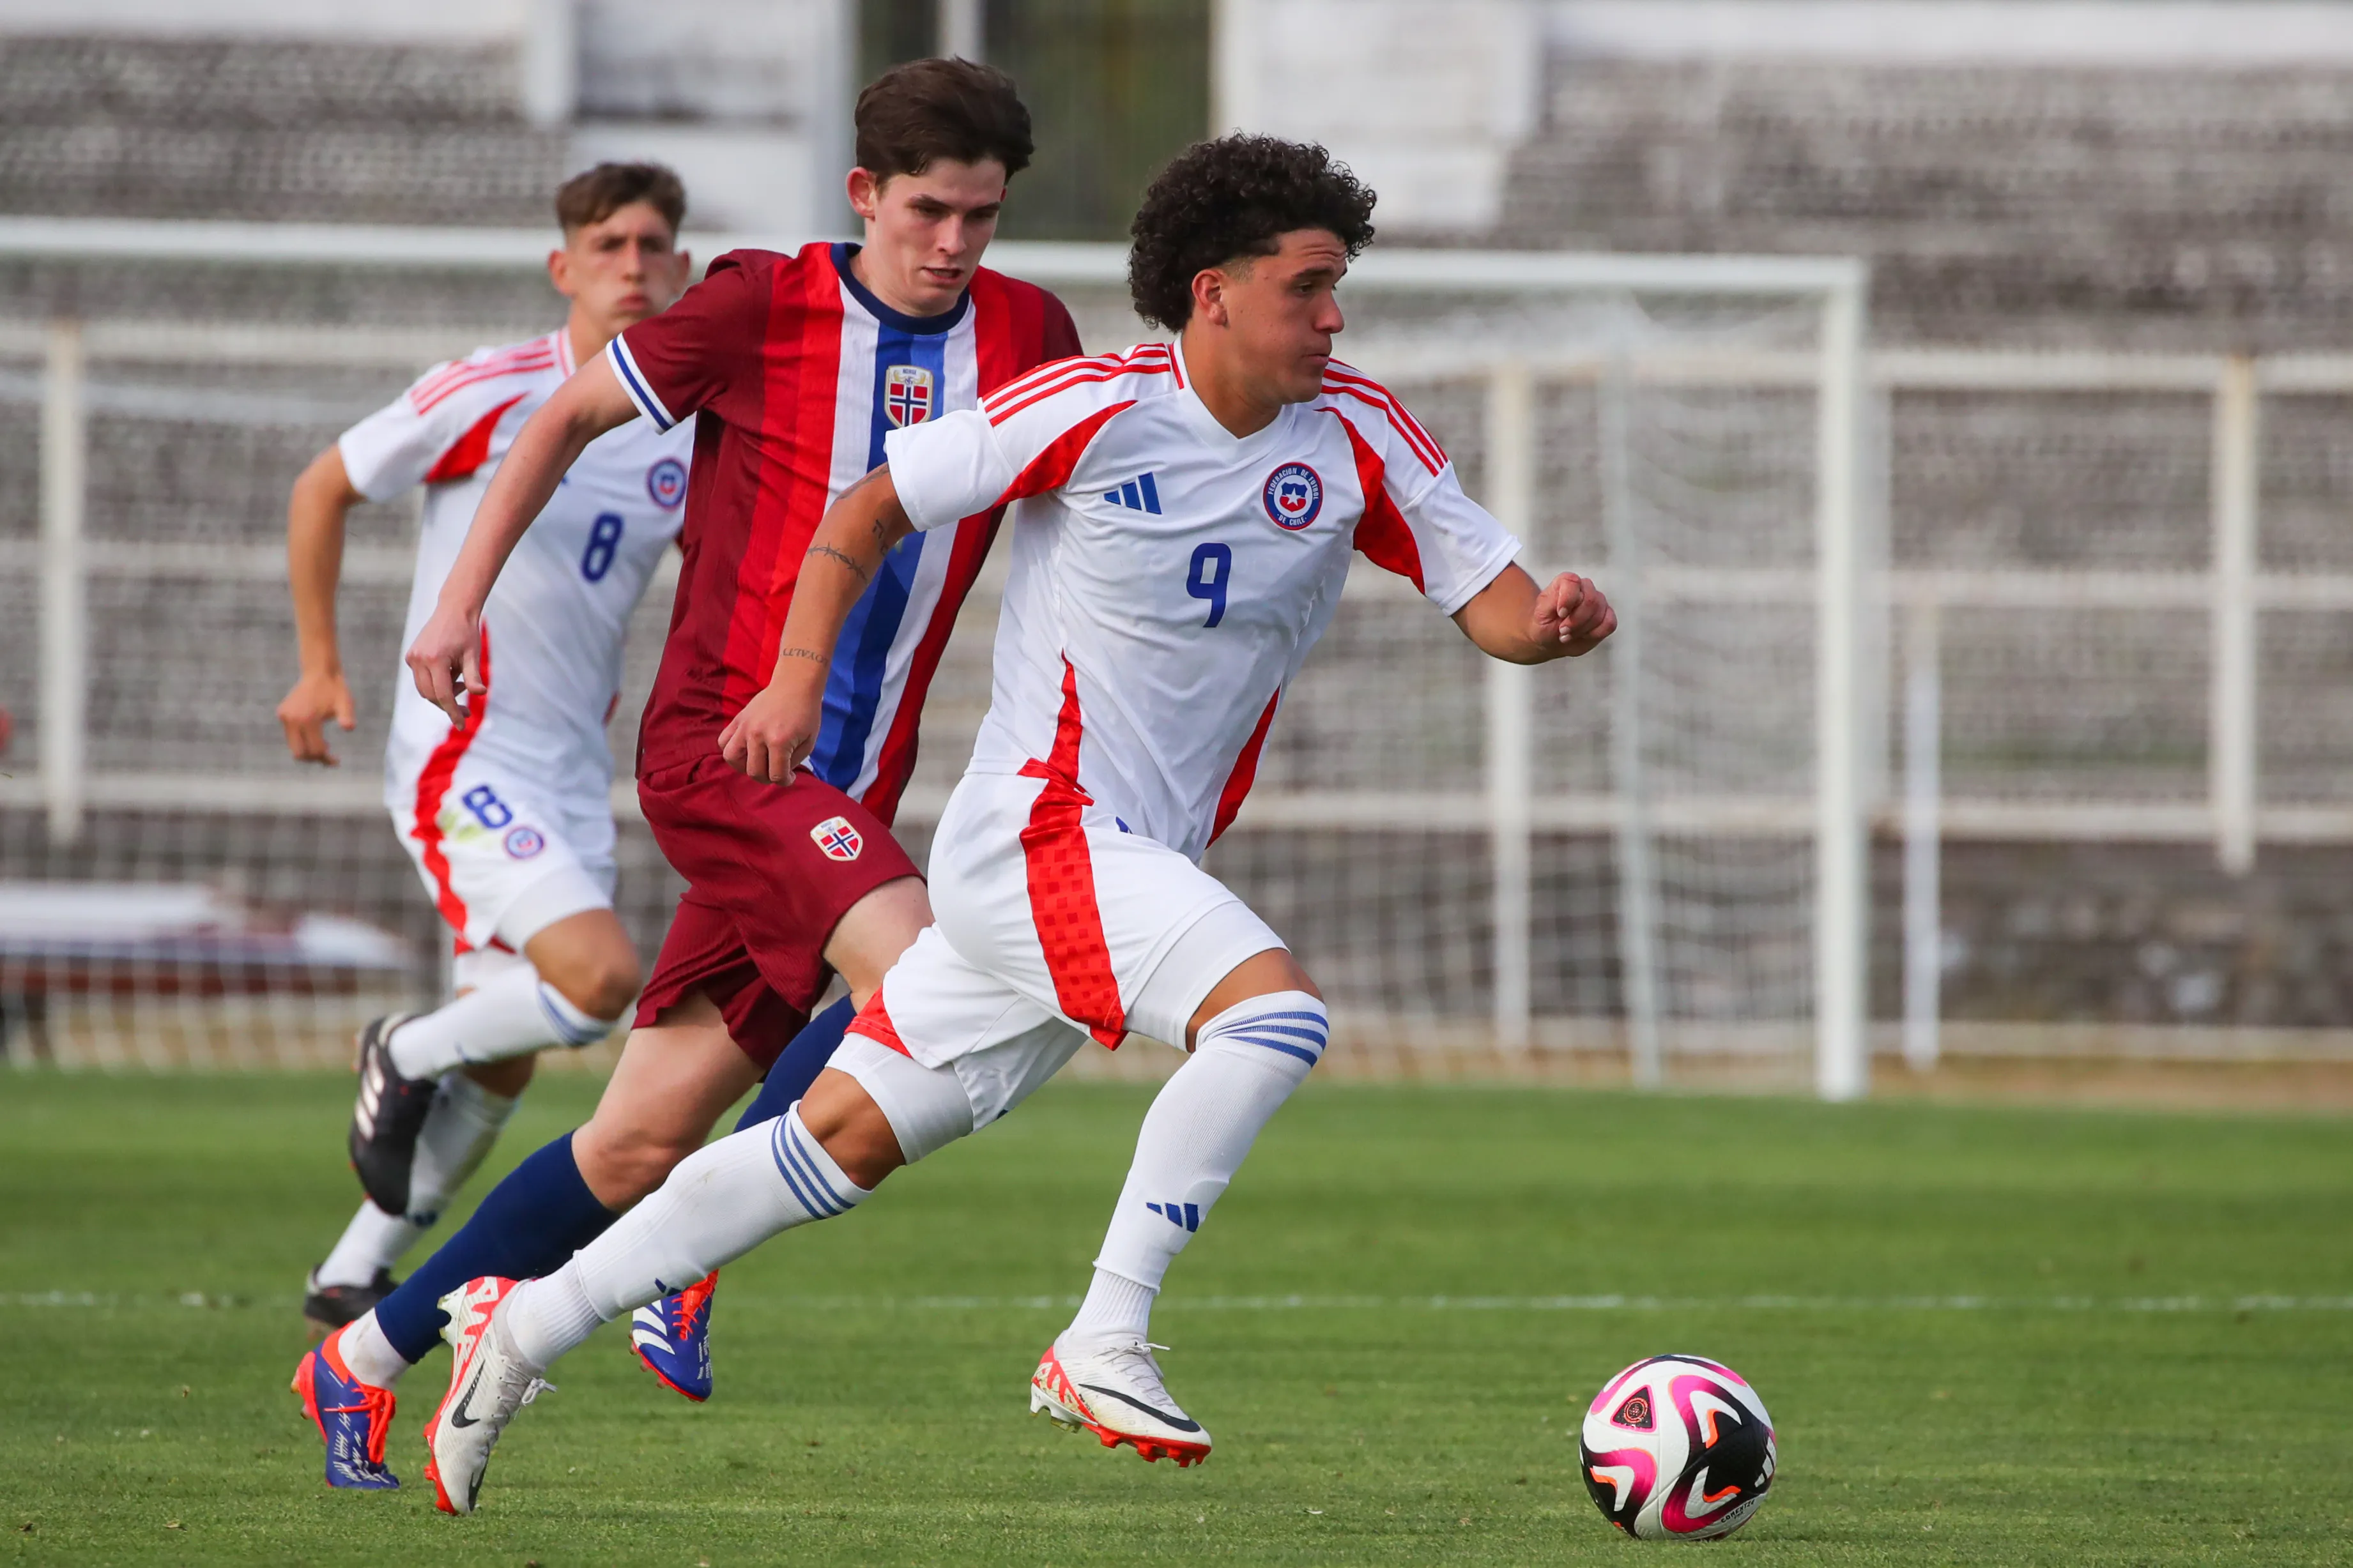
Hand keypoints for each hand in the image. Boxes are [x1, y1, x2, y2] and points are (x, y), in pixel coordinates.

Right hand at [277, 669, 355, 764]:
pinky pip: (290, 735)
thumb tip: (349, 728)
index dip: (326, 759)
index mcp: (308, 719)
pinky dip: (301, 740)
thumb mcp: (345, 703)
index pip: (315, 750)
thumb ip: (346, 716)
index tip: (336, 761)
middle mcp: (292, 719)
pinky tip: (314, 736)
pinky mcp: (282, 714)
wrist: (319, 672)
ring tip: (324, 747)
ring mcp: (285, 716)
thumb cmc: (336, 689)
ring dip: (307, 750)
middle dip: (314, 758)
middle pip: (299, 753)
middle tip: (328, 758)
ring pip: (293, 745)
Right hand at [405, 602, 481, 723]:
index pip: (442, 695)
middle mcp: (419, 659)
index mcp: (435, 659)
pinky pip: (422, 679)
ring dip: (442, 694)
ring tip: (460, 682)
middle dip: (448, 705)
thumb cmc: (467, 633)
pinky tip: (451, 674)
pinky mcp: (411, 656)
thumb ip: (474, 676)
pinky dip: (436, 684)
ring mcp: (412, 657)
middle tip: (467, 708)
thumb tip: (479, 694)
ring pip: (424, 689)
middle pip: (431, 695)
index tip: (462, 725)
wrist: (454, 610)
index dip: (453, 712)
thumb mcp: (473, 655)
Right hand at [719, 680, 822, 784]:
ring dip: (744, 766)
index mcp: (779, 741)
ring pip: (731, 758)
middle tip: (776, 770)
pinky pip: (723, 741)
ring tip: (757, 762)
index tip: (790, 777)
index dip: (785, 781)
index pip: (776, 775)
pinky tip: (745, 748)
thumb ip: (793, 762)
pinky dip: (731, 749)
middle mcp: (758, 735)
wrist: (795, 685)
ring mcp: (745, 726)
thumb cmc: (806, 714)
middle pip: (754, 771)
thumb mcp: (809, 742)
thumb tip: (779, 775)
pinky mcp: (738, 719)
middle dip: (767, 777)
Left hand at [1532, 572, 1615, 656]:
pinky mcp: (1606, 617)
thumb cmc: (1545, 624)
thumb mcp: (1540, 613)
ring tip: (1569, 634)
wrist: (1551, 640)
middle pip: (1591, 600)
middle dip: (1576, 620)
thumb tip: (1573, 600)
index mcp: (1565, 583)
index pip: (1573, 582)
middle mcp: (1584, 588)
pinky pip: (1609, 624)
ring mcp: (1598, 602)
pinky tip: (1583, 635)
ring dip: (1582, 629)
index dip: (1568, 600)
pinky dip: (1595, 633)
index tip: (1560, 614)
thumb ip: (1553, 602)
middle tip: (1563, 630)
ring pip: (1599, 613)